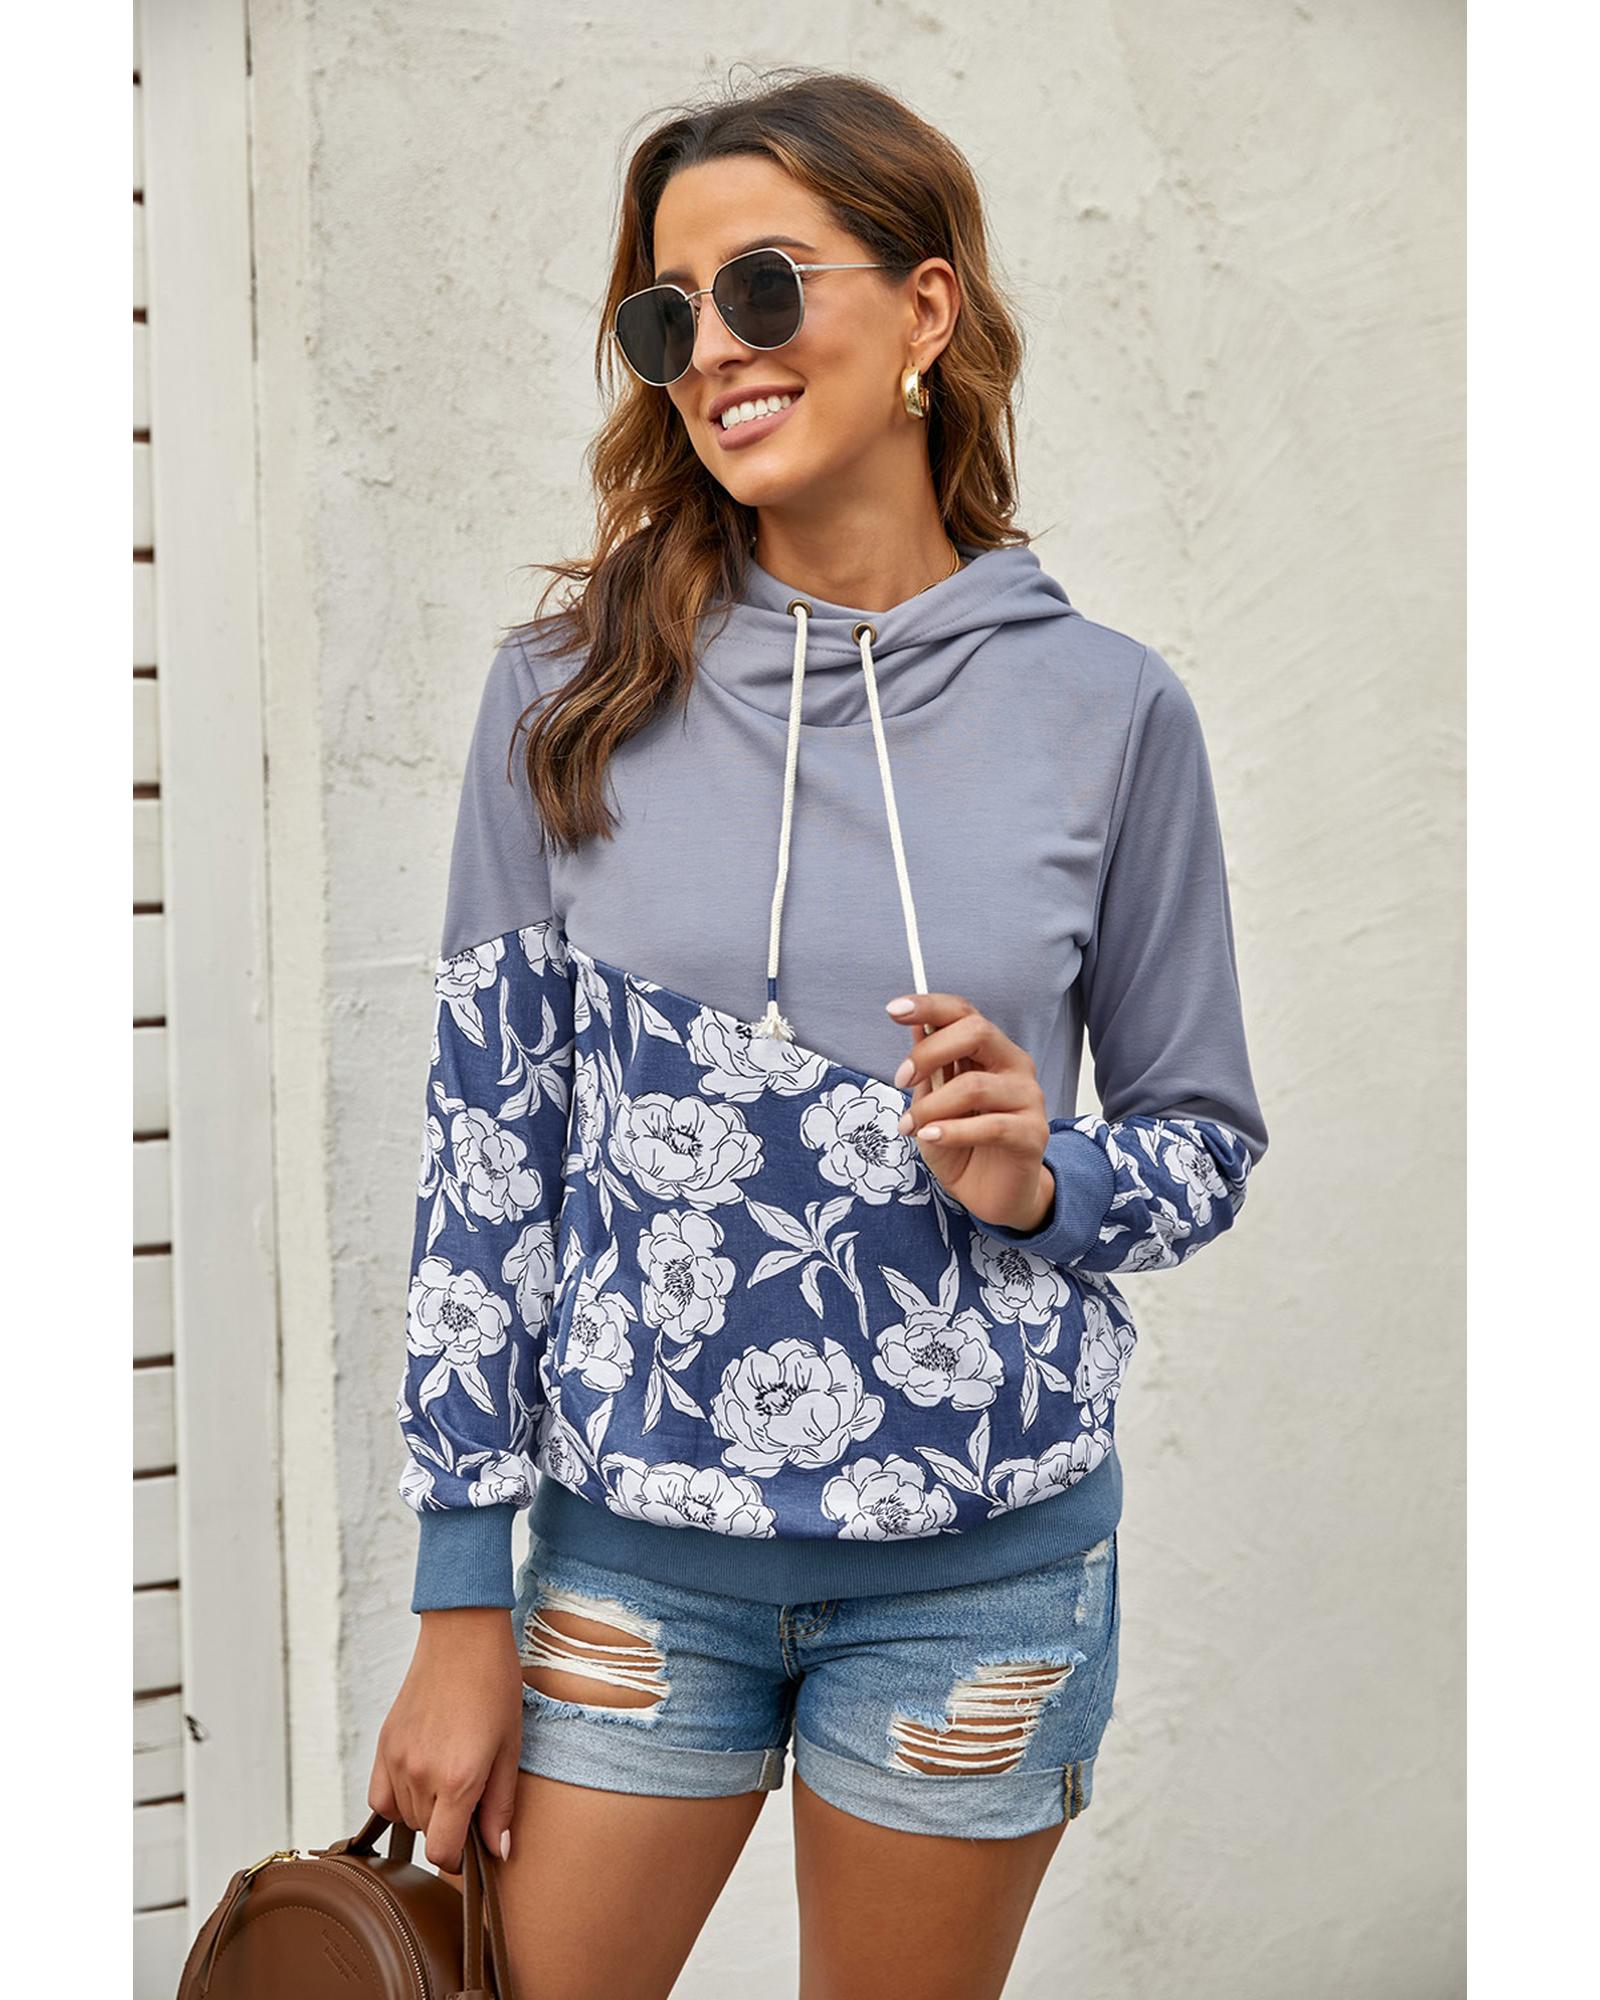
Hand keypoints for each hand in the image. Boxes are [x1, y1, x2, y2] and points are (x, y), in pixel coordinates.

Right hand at [368, 1607, 523, 1873]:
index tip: (470, 1847)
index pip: (442, 1852)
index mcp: (458, 1779)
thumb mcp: (510, 1748)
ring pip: (403, 1816)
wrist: (463, 1635)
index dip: (458, 1860)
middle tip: (470, 1794)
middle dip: (447, 1826)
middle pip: (424, 1834)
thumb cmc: (495, 1685)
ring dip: (424, 1811)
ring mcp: (396, 1759)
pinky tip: (420, 1778)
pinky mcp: (383, 1744)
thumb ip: (501, 1806)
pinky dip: (396, 1799)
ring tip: (449, 1776)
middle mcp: (420, 1774)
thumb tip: (498, 1851)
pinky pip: (379, 1796)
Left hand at [885, 991, 1053, 1235]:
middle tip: (901, 1079)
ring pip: (975, 1085)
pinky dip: (952, 1131)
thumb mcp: (932, 1105)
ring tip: (910, 1127)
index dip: (930, 1006)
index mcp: (990, 1052)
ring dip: (931, 1107)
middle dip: (929, 1052)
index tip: (893, 1010)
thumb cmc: (961, 1146)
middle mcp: (1014, 1067)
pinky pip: (991, 1126)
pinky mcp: (1033, 1134)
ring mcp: (1028, 1099)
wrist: (993, 1196)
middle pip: (977, 1031)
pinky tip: (930, 1137)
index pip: (964, 1013)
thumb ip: (929, 1070)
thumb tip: (915, 1025)